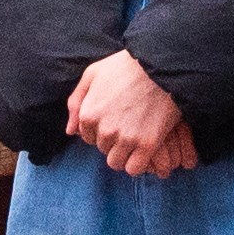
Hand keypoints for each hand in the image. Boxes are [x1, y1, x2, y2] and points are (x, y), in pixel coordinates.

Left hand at [67, 49, 197, 179]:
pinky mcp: (147, 144)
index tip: (116, 118)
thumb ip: (76, 102)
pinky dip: (138, 164)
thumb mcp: (93, 73)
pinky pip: (134, 168)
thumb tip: (70, 131)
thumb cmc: (127, 66)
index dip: (101, 129)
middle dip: (113, 140)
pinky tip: (144, 150)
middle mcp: (104, 129)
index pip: (87, 137)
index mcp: (89, 114)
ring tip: (136, 138)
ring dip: (124, 154)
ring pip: (116, 162)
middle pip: (103, 149)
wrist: (163, 65)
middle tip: (130, 123)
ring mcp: (126, 138)